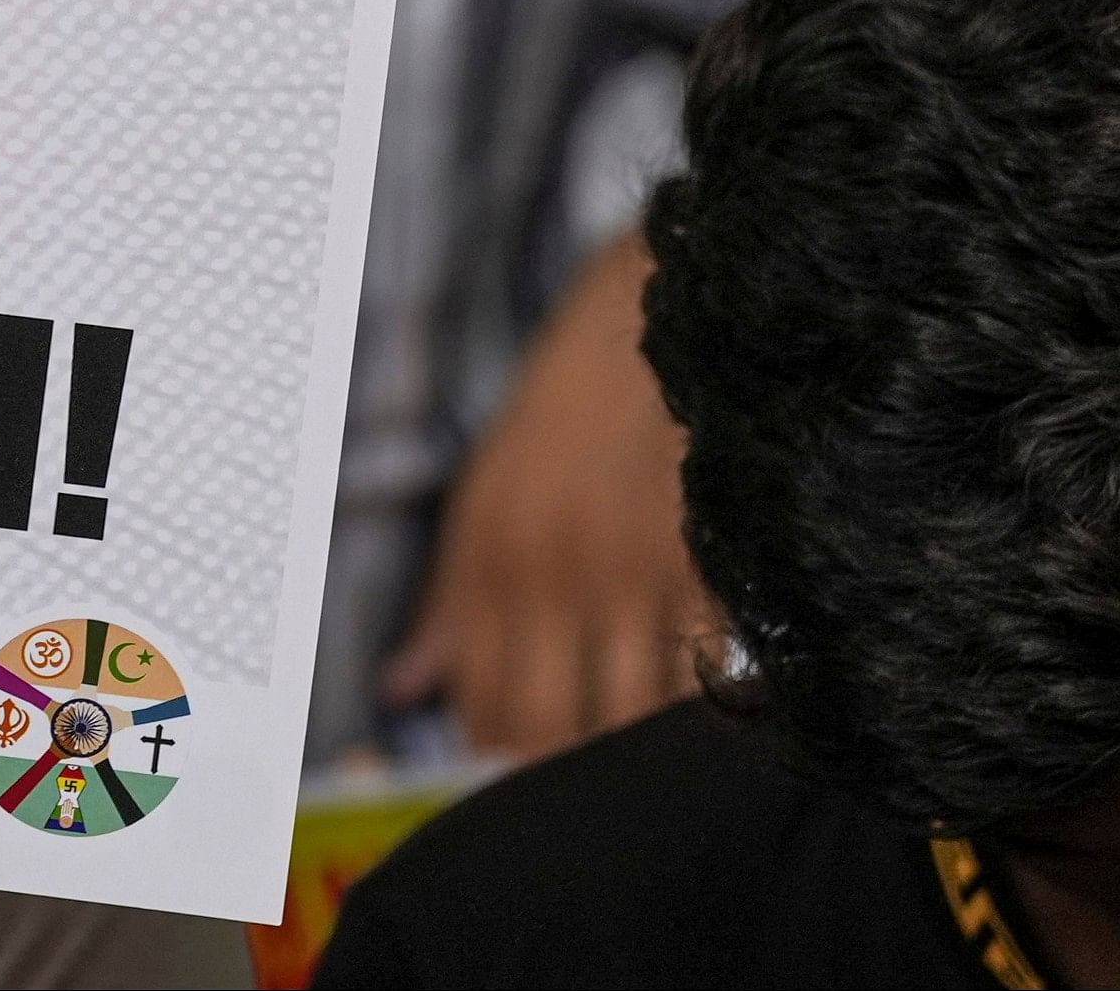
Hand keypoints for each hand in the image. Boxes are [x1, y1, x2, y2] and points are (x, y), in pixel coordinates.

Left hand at [378, 231, 722, 761]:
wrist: (652, 309)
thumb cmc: (565, 414)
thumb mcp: (485, 495)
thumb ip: (449, 603)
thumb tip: (402, 692)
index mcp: (492, 561)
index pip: (486, 710)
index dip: (501, 768)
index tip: (522, 793)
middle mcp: (557, 573)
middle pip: (553, 731)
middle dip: (567, 784)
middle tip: (592, 810)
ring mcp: (639, 569)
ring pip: (634, 719)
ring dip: (639, 760)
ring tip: (650, 784)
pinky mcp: (716, 558)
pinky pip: (713, 673)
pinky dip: (712, 713)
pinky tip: (714, 729)